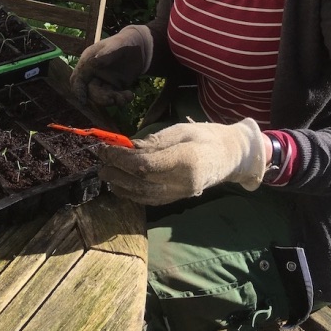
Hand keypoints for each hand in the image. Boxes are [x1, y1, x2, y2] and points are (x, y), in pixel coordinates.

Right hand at [69, 25, 152, 105]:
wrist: (139, 46)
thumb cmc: (124, 42)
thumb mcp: (116, 44)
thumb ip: (105, 53)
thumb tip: (93, 63)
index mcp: (88, 61)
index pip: (78, 78)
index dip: (78, 90)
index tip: (83, 101)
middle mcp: (94, 73)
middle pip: (90, 90)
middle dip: (100, 98)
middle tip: (112, 100)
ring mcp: (104, 81)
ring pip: (103, 96)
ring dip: (112, 100)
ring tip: (125, 97)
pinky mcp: (114, 86)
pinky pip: (114, 97)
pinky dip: (122, 100)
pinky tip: (130, 95)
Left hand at [98, 119, 266, 204]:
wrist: (231, 156)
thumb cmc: (207, 137)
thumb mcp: (182, 130)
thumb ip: (156, 141)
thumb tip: (130, 147)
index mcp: (186, 161)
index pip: (144, 165)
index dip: (120, 158)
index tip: (104, 148)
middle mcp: (183, 183)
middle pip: (141, 183)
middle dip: (116, 172)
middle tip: (99, 160)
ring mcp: (181, 194)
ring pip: (144, 196)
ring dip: (120, 186)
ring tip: (105, 172)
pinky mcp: (178, 199)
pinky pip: (151, 200)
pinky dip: (132, 194)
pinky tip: (120, 186)